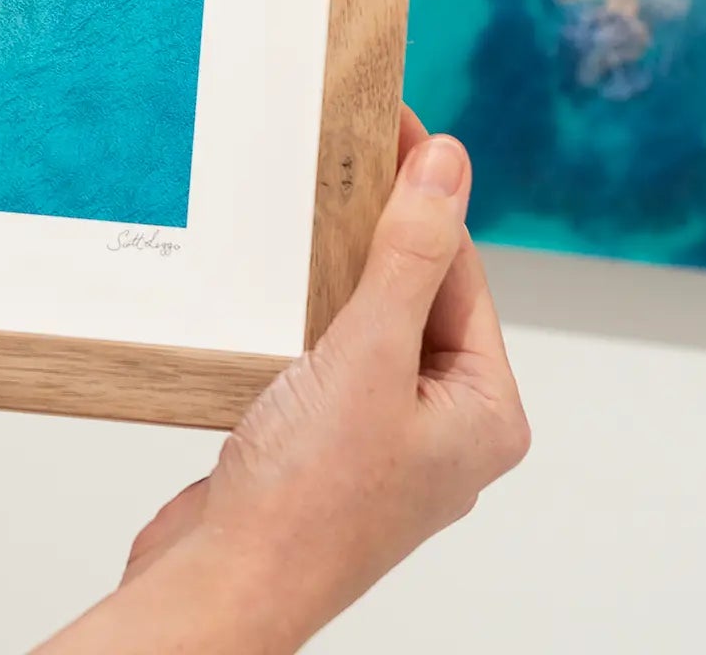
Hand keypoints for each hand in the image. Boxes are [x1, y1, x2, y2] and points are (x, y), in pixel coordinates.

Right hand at [37, 109, 528, 653]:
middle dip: (375, 229)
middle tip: (337, 151)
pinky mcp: (321, 444)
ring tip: (297, 204)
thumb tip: (448, 164)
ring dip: (331, 270)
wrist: (223, 582)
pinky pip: (323, 355)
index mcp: (483, 413)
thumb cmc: (304, 498)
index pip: (461, 274)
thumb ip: (409, 255)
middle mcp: (442, 428)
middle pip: (417, 294)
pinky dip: (298, 314)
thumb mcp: (367, 355)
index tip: (391, 123)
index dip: (423, 194)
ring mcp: (381, 439)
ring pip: (364, 322)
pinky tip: (267, 284)